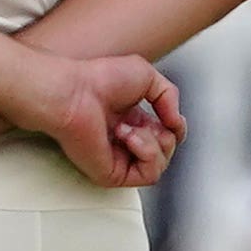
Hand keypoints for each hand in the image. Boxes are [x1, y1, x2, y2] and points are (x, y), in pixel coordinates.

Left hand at [25, 51, 184, 189]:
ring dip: (154, 144)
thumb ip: (171, 97)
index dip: (175, 128)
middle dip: (165, 136)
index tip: (168, 116)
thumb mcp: (148, 76)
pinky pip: (148, 175)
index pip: (166, 136)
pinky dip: (147, 154)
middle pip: (166, 153)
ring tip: (130, 128)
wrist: (74, 93)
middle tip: (143, 122)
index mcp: (132, 120)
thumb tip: (176, 124)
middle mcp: (125, 141)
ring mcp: (118, 158)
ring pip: (159, 166)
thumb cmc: (98, 80)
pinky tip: (130, 137)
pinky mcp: (112, 174)